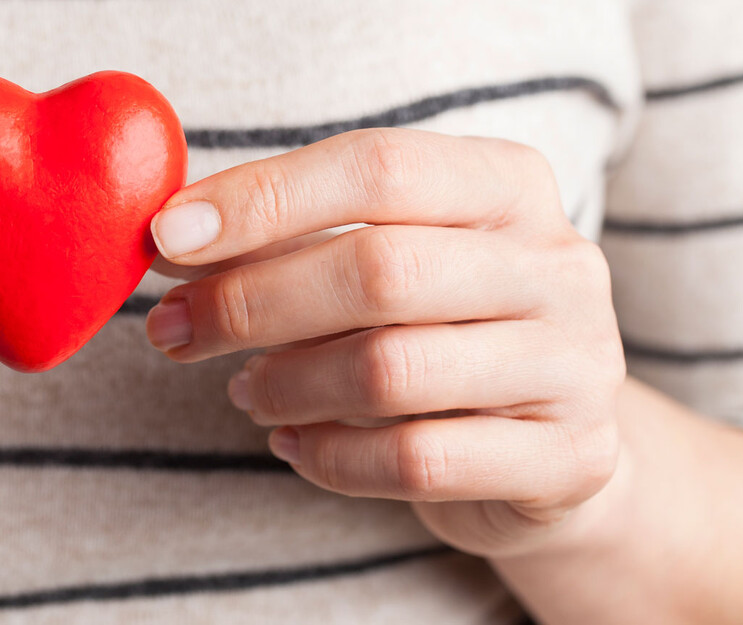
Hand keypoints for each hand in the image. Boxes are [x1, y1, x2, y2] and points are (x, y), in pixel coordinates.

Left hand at [146, 128, 624, 556]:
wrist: (548, 450)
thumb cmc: (436, 335)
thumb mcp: (378, 265)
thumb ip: (291, 241)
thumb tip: (171, 237)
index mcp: (507, 186)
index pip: (376, 168)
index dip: (260, 199)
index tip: (165, 236)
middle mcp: (557, 264)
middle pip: (380, 269)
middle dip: (250, 302)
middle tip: (170, 331)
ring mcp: (577, 364)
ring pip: (391, 370)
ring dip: (286, 384)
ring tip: (244, 392)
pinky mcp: (570, 459)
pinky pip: (417, 460)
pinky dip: (331, 456)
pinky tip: (293, 444)